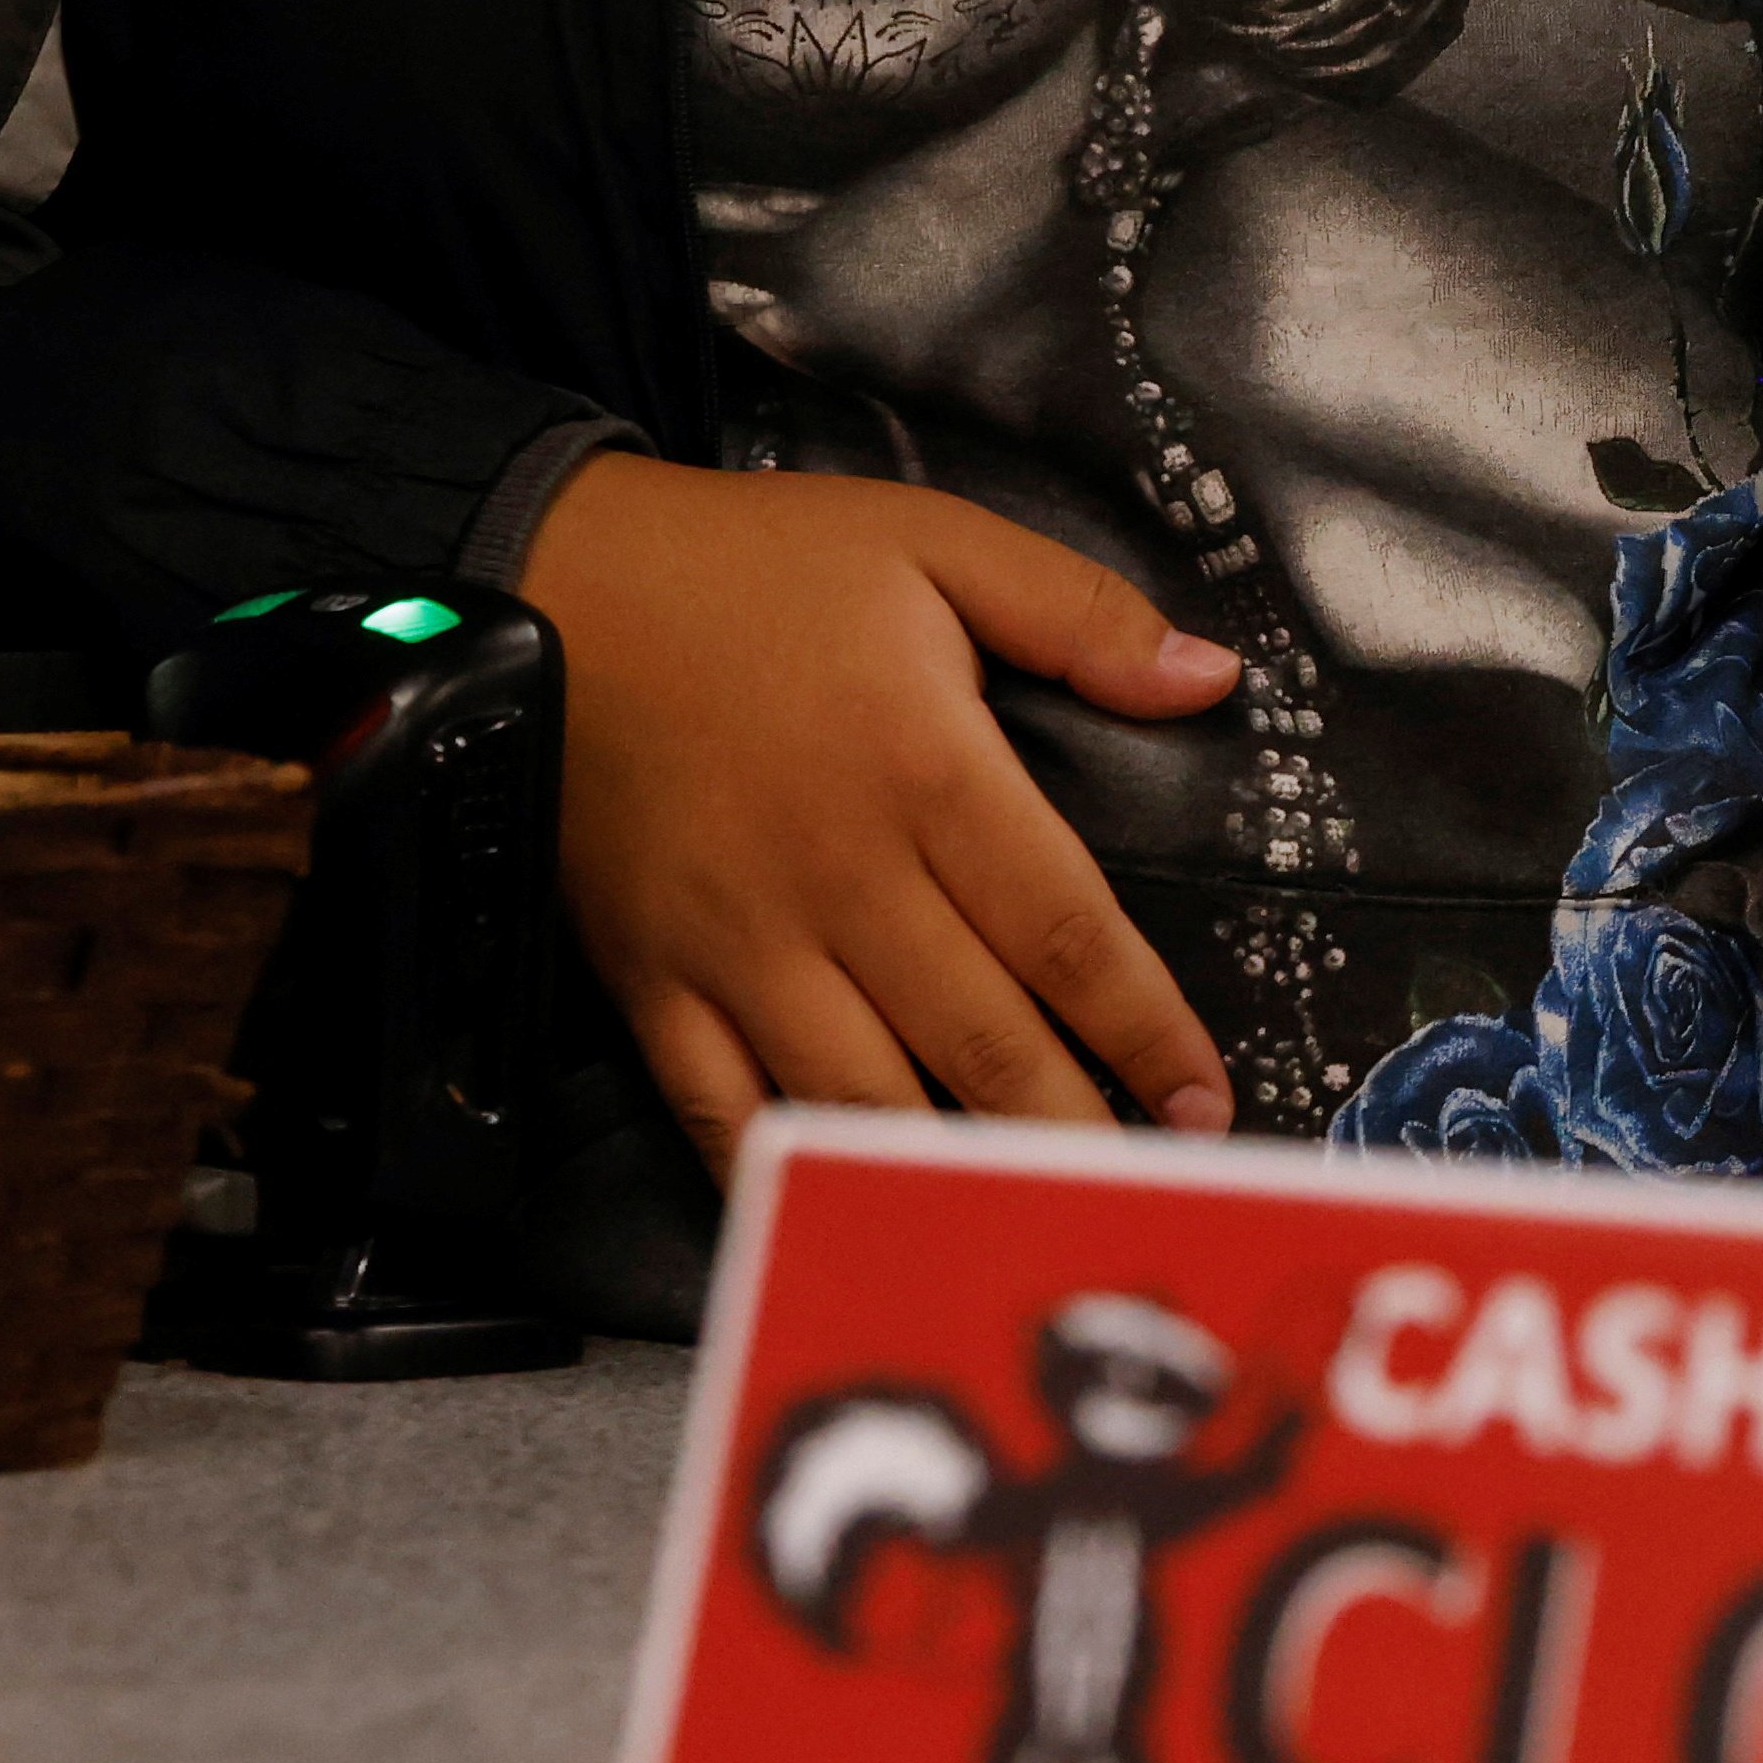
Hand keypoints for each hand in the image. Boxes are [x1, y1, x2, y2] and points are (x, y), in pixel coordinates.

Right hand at [518, 455, 1240, 1167]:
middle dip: (1078, 1134)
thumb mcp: (931, 539)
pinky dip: (786, 1175)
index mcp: (926, 770)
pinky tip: (845, 1211)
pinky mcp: (655, 978)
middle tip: (1145, 1197)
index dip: (1147, 1031)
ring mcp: (741, 943)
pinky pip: (725, 1109)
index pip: (1068, 934)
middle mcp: (842, 877)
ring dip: (955, 1173)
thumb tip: (1208, 677)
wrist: (554, 581)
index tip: (1202, 1096)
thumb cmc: (746, 565)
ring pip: (867, 1099)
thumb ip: (1078, 614)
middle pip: (984, 1043)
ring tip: (1027, 1223)